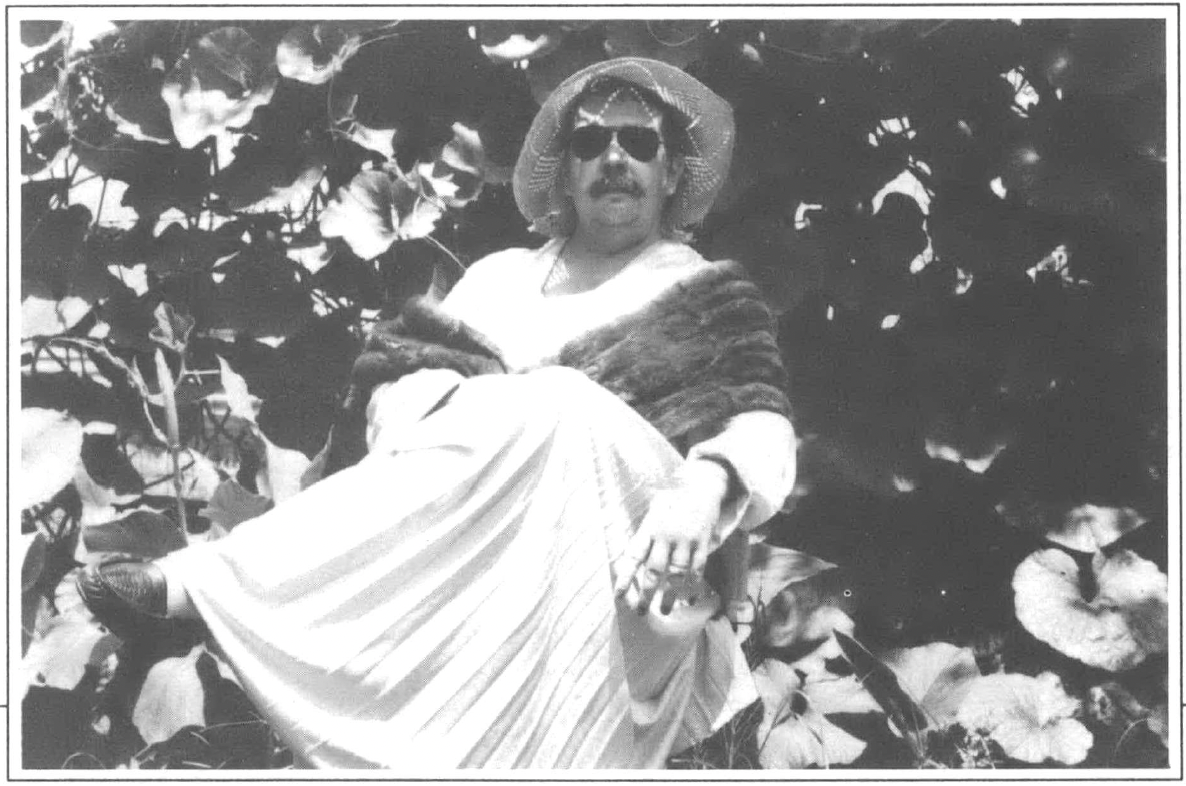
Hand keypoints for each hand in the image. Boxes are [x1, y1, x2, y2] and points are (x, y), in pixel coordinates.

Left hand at [612, 458, 730, 614]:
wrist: (700, 485)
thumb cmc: (672, 500)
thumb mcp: (652, 512)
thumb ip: (643, 536)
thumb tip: (629, 560)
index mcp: (649, 528)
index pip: (633, 556)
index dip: (625, 577)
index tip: (618, 595)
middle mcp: (666, 536)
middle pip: (655, 570)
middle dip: (647, 593)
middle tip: (640, 611)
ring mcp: (685, 540)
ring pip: (677, 574)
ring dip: (670, 595)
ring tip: (664, 611)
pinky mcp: (702, 542)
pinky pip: (697, 569)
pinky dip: (692, 586)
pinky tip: (688, 599)